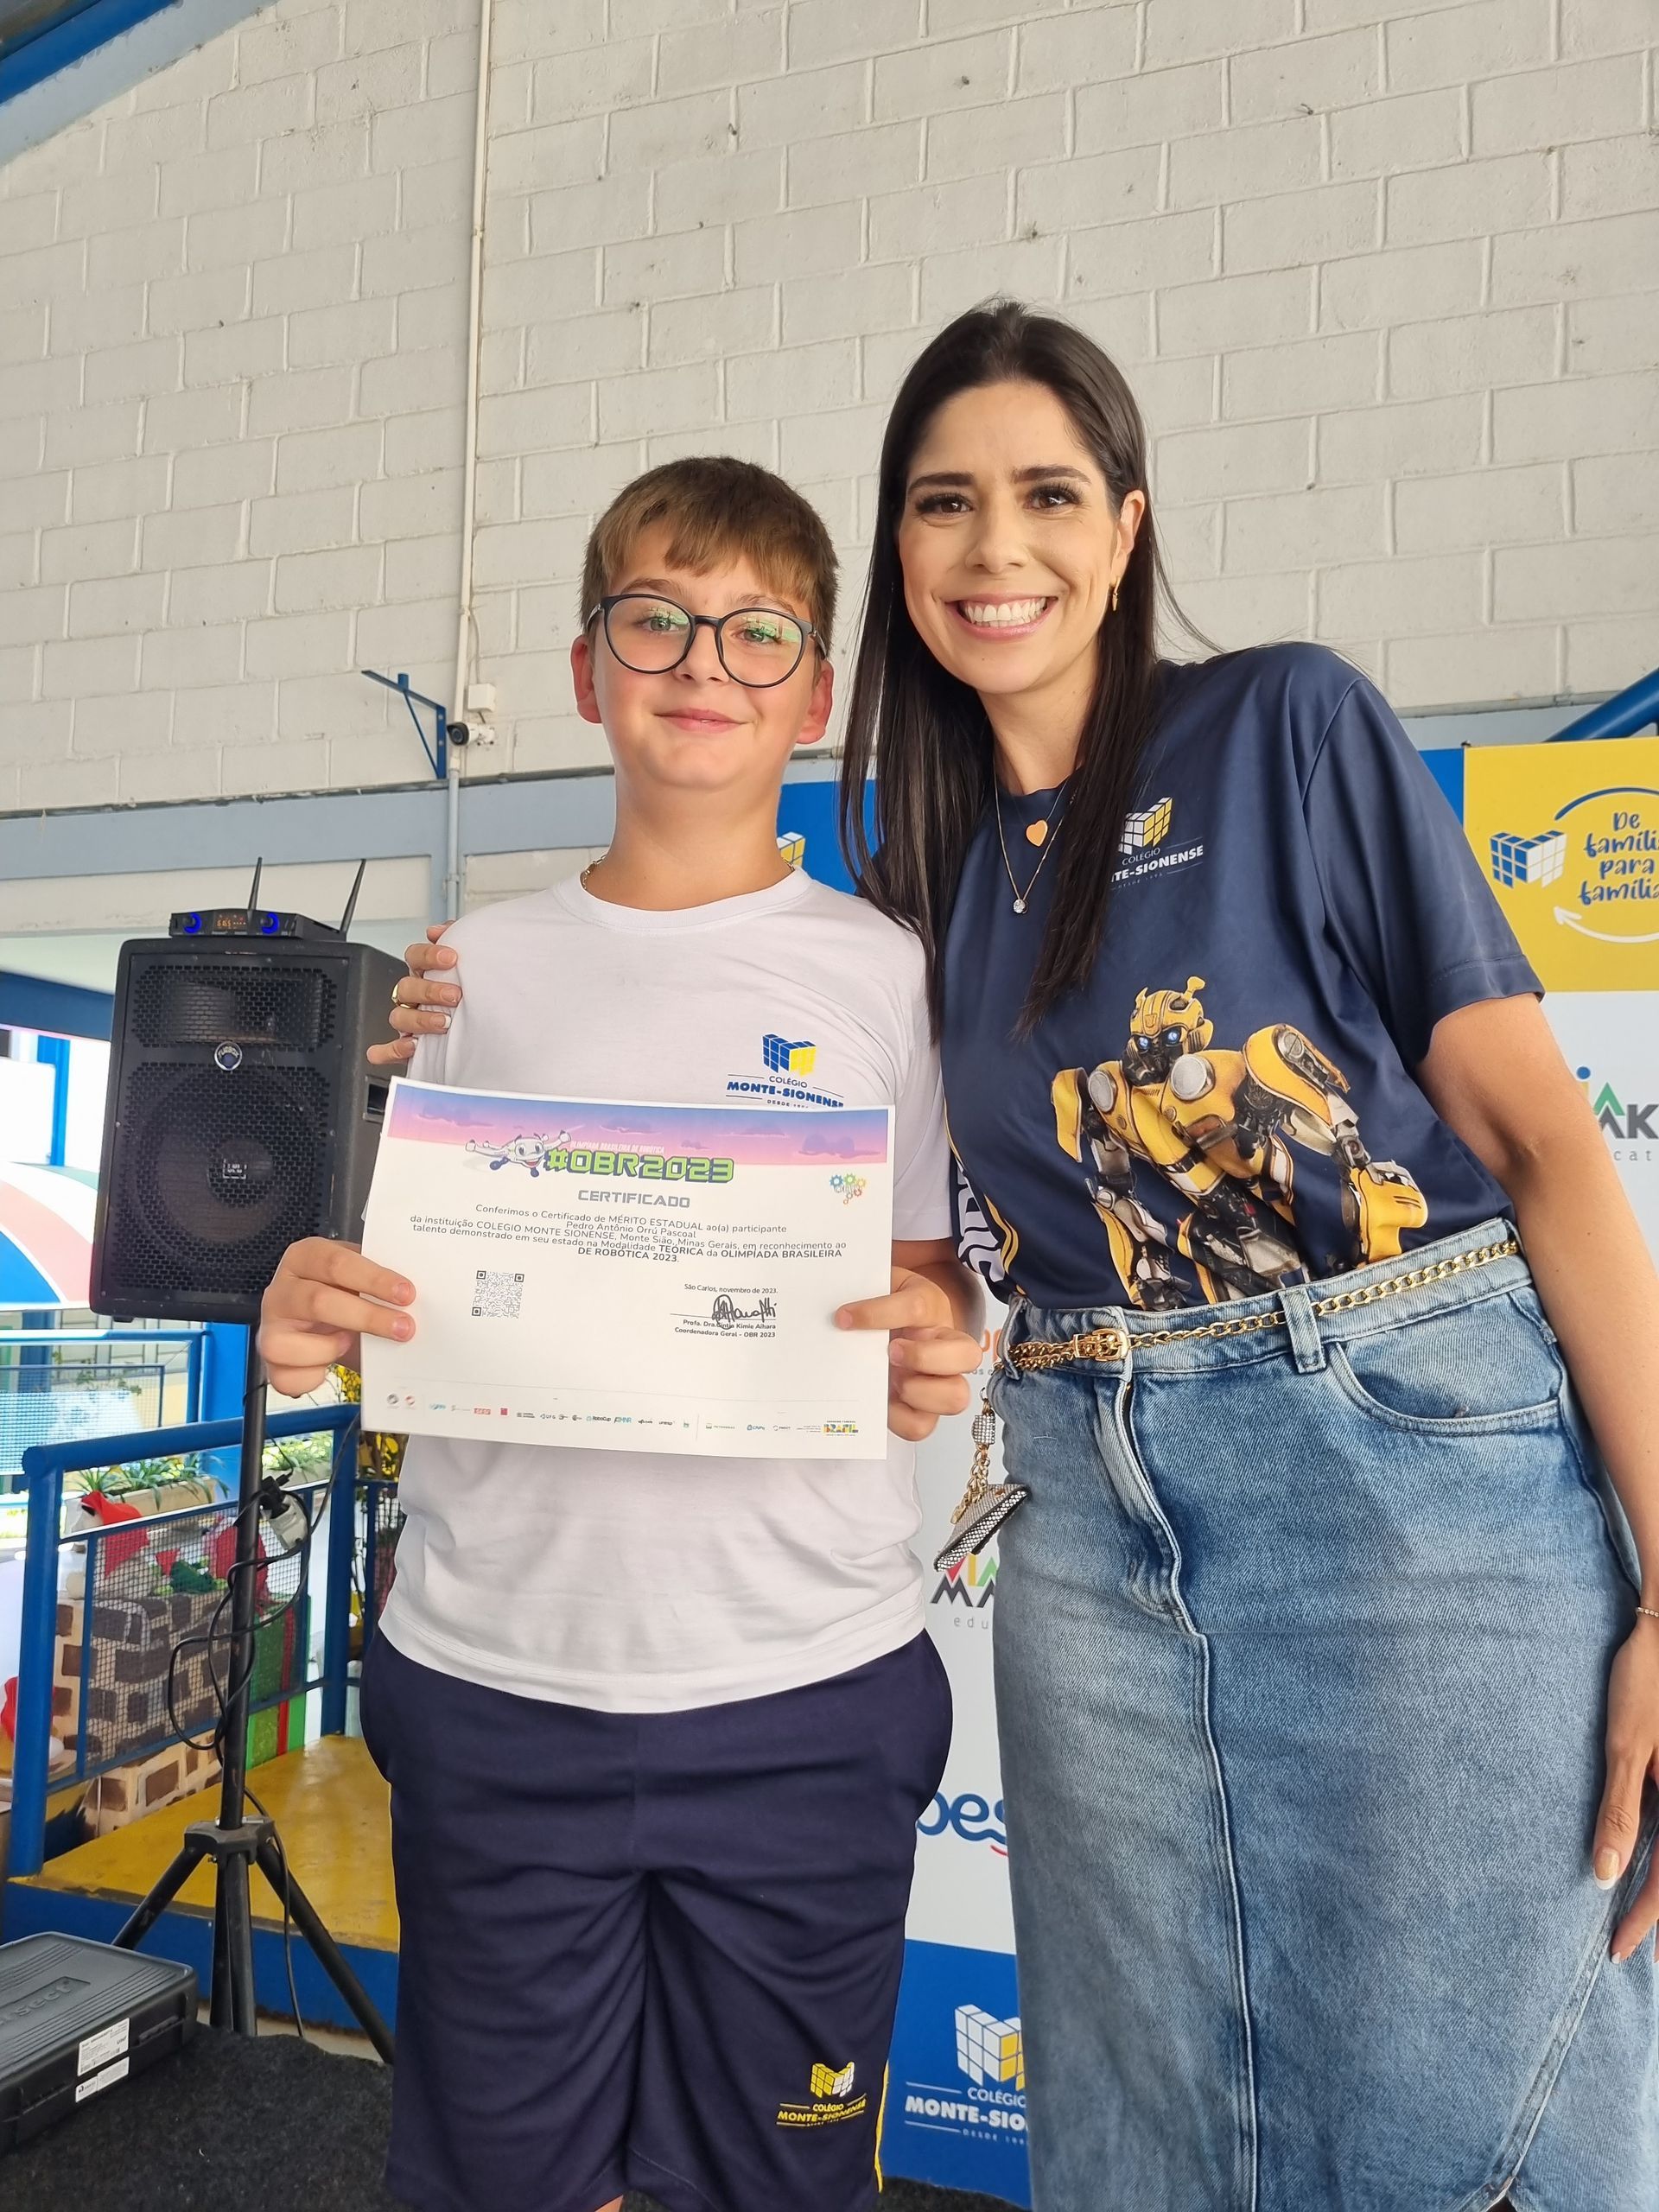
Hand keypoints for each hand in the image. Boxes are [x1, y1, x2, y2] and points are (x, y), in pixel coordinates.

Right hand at [258, 1238, 415, 1397]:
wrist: (326, 1322)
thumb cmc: (346, 1295)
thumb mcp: (362, 1280)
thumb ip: (381, 1283)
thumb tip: (420, 1298)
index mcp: (306, 1258)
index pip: (336, 1263)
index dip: (373, 1279)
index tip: (407, 1293)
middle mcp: (282, 1289)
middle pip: (319, 1302)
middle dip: (367, 1317)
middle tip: (404, 1328)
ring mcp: (271, 1325)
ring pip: (289, 1343)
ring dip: (331, 1349)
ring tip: (352, 1344)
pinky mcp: (271, 1358)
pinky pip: (286, 1377)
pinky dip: (313, 1377)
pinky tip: (328, 1367)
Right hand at [369, 924, 460, 1067]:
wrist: (484, 1029)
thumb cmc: (470, 993)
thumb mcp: (468, 963)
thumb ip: (455, 937)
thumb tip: (438, 929)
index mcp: (424, 974)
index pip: (415, 957)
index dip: (429, 955)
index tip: (451, 957)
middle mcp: (413, 997)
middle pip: (406, 987)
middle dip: (429, 990)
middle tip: (454, 995)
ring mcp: (409, 1021)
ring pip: (399, 1017)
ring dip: (419, 1019)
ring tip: (444, 1022)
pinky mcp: (408, 1047)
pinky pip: (390, 1049)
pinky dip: (393, 1049)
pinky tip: (410, 1047)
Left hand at [835, 1268, 979, 1442]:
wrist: (881, 1325)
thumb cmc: (880, 1306)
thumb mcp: (875, 1287)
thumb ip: (862, 1293)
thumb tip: (836, 1314)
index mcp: (933, 1308)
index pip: (917, 1308)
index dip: (878, 1313)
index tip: (844, 1317)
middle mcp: (946, 1346)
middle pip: (968, 1355)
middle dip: (924, 1356)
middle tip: (890, 1352)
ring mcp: (940, 1382)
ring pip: (956, 1397)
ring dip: (919, 1392)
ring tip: (890, 1383)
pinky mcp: (923, 1411)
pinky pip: (922, 1425)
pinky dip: (899, 1418)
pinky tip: (879, 1402)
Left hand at [1593, 1613, 1658, 1961]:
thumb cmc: (1647, 1681)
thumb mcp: (1626, 1746)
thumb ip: (1620, 1811)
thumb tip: (1604, 1876)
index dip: (1644, 1920)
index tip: (1618, 1952)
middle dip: (1657, 1912)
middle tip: (1628, 1948)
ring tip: (1636, 1915)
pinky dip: (1657, 1847)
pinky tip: (1640, 1856)